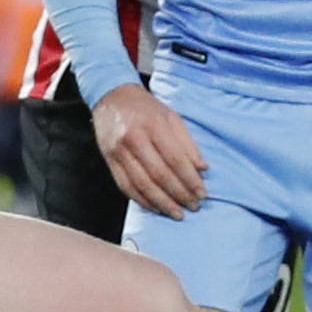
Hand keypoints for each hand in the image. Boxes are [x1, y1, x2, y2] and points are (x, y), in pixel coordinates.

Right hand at [92, 83, 205, 218]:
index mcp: (153, 125)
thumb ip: (187, 143)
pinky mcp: (109, 160)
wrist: (111, 98)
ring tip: (177, 213)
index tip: (202, 193)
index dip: (190, 179)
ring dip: (162, 202)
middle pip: (159, 174)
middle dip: (179, 194)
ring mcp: (119, 151)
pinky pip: (126, 186)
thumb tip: (202, 169)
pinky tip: (156, 208)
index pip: (175, 158)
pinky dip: (142, 200)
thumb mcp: (171, 116)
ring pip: (142, 184)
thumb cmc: (146, 108)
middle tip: (193, 206)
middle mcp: (134, 139)